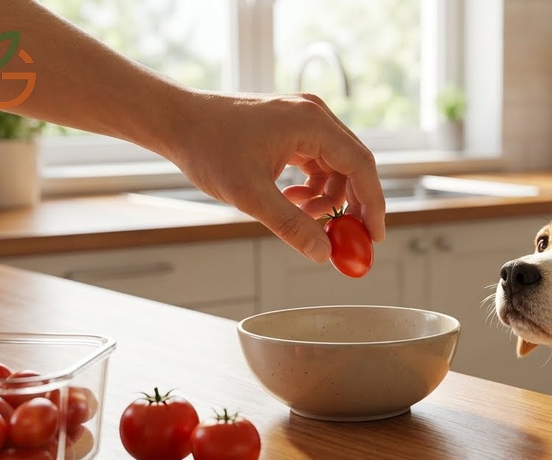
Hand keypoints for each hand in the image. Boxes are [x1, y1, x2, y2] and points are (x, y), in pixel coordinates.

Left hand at [163, 90, 385, 262]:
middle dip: (351, 205)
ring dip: (325, 198)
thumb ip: (291, 225)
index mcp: (311, 122)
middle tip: (345, 237)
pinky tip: (290, 199)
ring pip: (336, 167)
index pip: (361, 166)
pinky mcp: (293, 127)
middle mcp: (314, 115)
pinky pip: (319, 162)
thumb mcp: (250, 194)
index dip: (373, 204)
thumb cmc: (208, 147)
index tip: (373, 237)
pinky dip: (312, 187)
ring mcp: (304, 119)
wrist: (178, 121)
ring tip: (298, 213)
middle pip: (354, 166)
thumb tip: (323, 253)